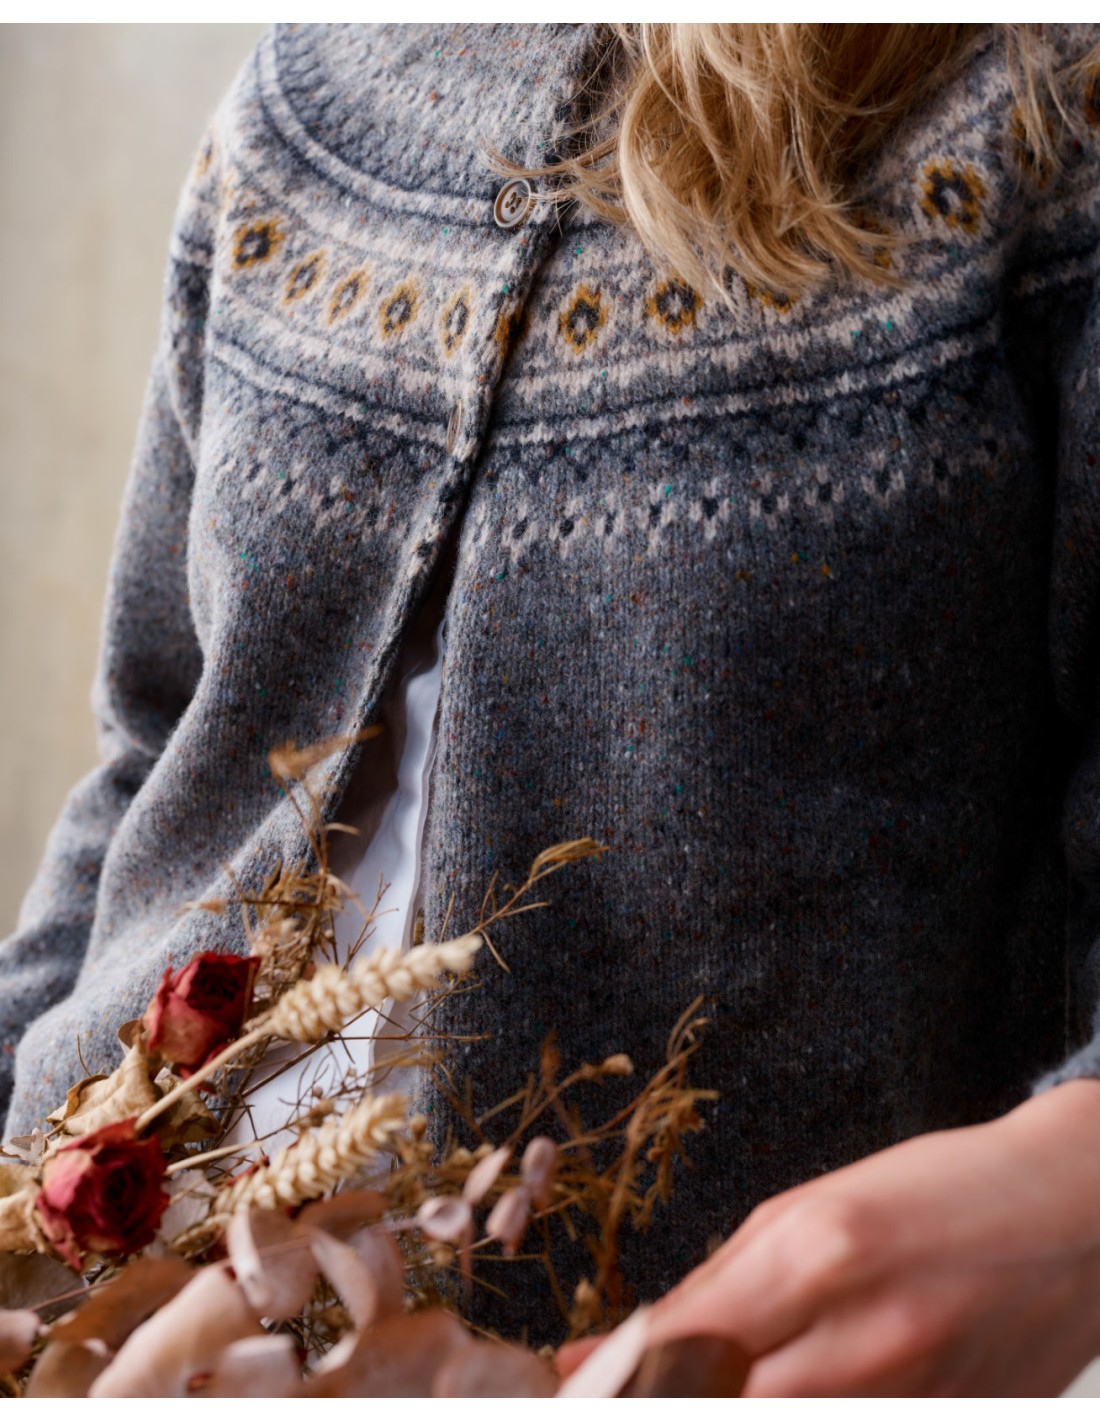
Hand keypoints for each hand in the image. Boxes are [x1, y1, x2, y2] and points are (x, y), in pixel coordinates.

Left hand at [642, 1079, 1099, 1395]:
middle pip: (734, 1407)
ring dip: (745, 1405)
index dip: (619, 1372)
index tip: (578, 1379)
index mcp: (822, 1250)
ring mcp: (922, 1397)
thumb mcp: (814, 1204)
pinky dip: (819, 1415)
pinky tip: (806, 1387)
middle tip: (647, 1390)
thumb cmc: (936, 1190)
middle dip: (675, 1400)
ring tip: (728, 1381)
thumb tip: (634, 1339)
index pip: (690, 1342)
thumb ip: (724, 1280)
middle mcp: (870, 1333)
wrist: (1076, 1211)